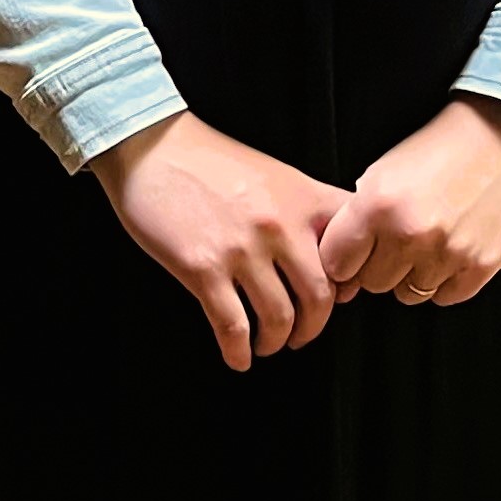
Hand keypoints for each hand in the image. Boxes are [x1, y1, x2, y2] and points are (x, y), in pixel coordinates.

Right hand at [89, 110, 351, 368]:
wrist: (151, 144)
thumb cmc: (207, 158)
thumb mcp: (273, 173)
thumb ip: (306, 209)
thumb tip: (329, 256)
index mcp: (300, 198)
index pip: (349, 253)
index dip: (350, 285)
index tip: (339, 299)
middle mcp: (277, 225)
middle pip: (318, 299)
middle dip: (311, 327)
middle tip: (301, 334)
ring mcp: (240, 249)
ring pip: (278, 319)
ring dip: (275, 341)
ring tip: (266, 342)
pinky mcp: (203, 269)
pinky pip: (232, 327)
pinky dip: (238, 352)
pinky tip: (237, 355)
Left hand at [318, 94, 500, 310]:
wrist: (495, 138)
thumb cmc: (435, 151)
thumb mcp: (380, 173)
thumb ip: (357, 217)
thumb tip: (342, 258)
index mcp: (377, 205)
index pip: (336, 263)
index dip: (341, 259)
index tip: (349, 255)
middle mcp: (411, 233)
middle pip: (373, 283)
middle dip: (376, 266)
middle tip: (391, 243)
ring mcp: (449, 253)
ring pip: (409, 294)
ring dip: (410, 274)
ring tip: (422, 243)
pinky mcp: (481, 266)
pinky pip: (445, 297)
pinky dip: (442, 280)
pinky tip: (446, 251)